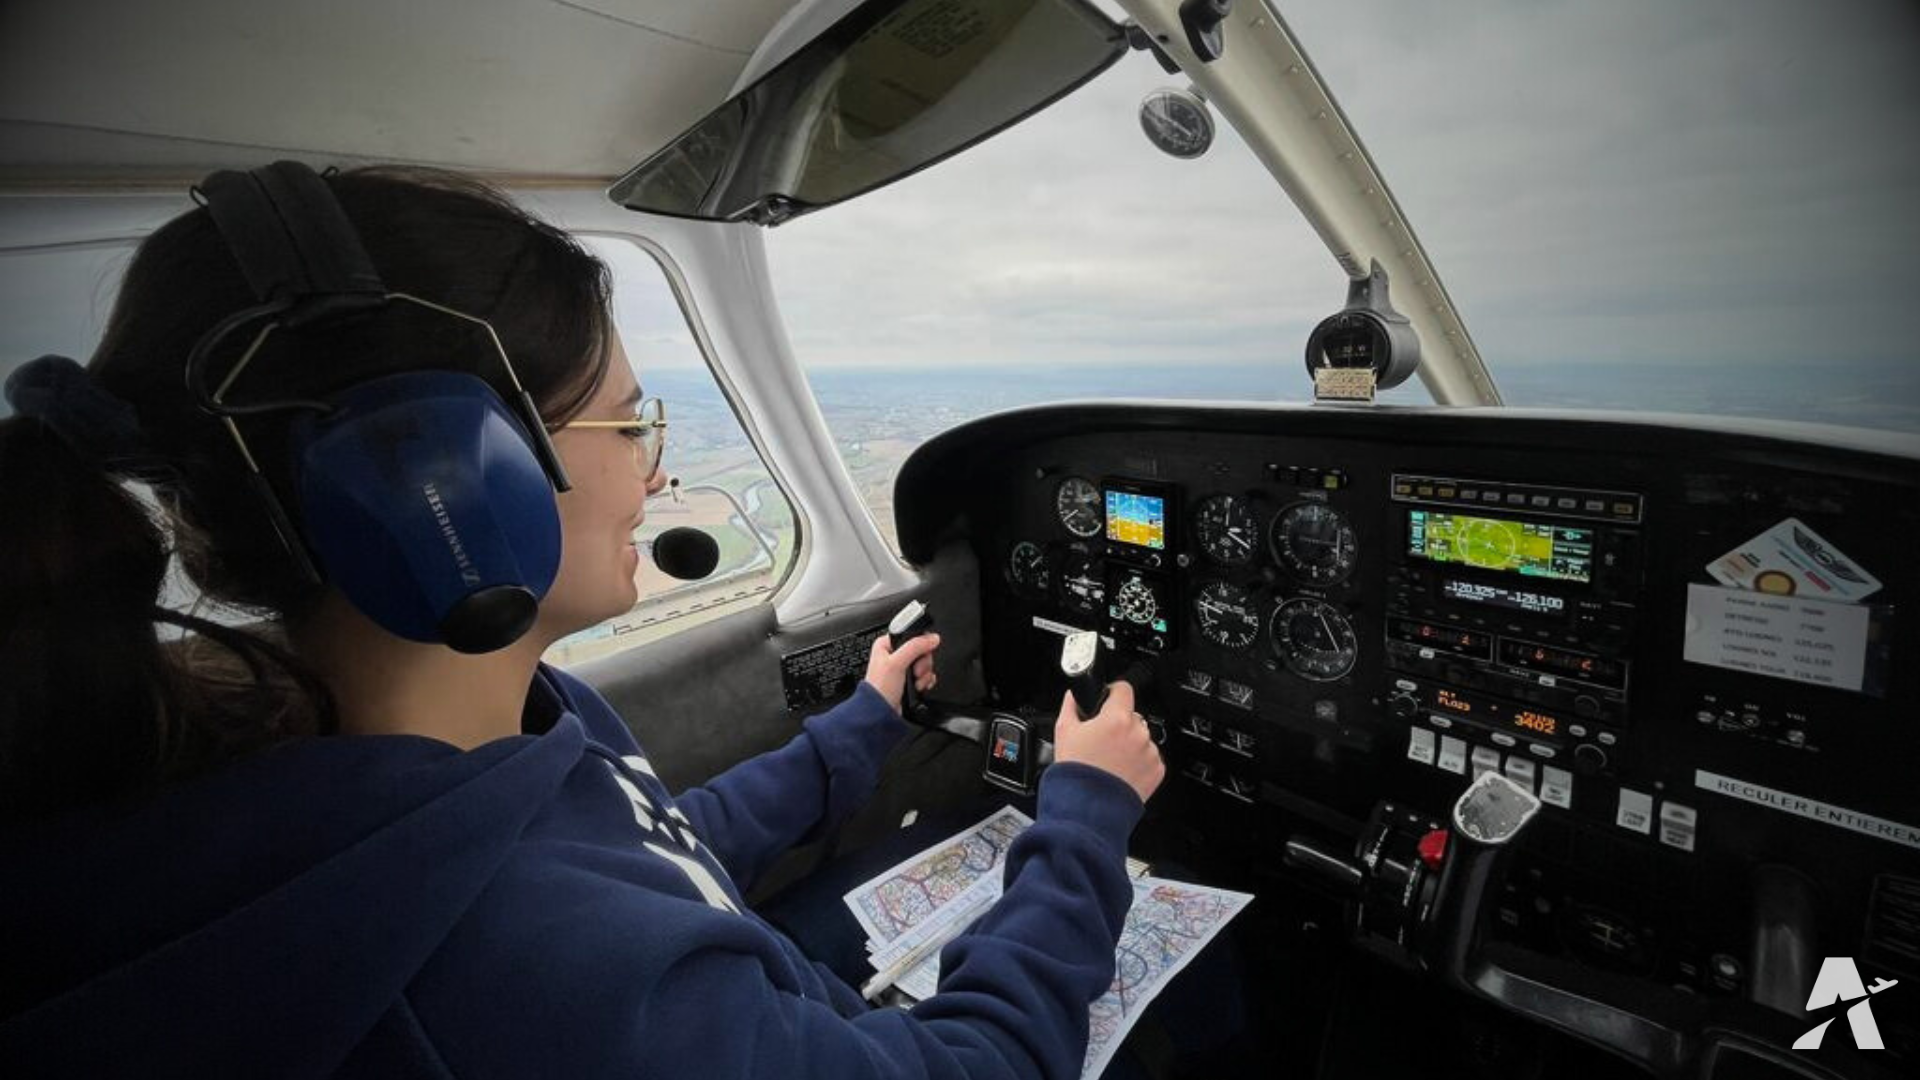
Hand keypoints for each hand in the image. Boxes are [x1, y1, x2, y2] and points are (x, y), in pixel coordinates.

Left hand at [865, 632, 939, 714]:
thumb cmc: (880, 689)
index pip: (911, 635)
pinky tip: (919, 686)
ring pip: (925, 663)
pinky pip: (925, 674)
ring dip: (924, 674)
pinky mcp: (909, 680)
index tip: (919, 654)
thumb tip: (932, 638)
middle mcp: (894, 654)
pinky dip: (925, 681)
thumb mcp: (897, 663)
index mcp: (887, 644)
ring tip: (915, 682)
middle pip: (921, 650)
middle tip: (915, 671)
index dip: (919, 644)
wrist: (881, 713)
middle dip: (923, 663)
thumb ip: (916, 647)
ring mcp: (902, 668)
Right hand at [1052, 680, 1162, 803]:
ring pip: (1141, 738)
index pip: (1124, 689)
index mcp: (1117, 719)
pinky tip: (1120, 771)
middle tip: (1103, 740)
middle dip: (1119, 724)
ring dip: (1130, 744)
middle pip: (1131, 717)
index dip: (1113, 692)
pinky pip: (1149, 758)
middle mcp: (1138, 733)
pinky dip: (1138, 762)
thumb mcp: (1064, 732)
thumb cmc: (1076, 773)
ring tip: (1111, 760)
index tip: (1109, 698)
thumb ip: (1071, 706)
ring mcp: (1149, 753)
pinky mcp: (1157, 771)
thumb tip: (1073, 695)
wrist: (1088, 809)